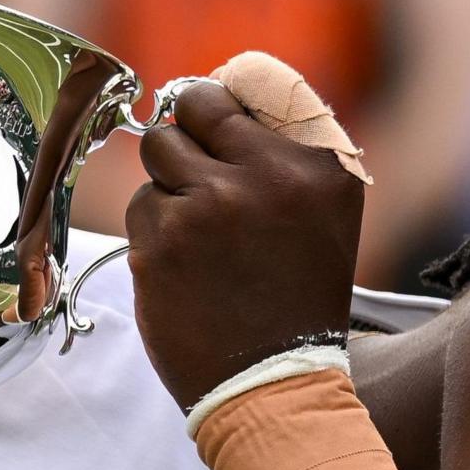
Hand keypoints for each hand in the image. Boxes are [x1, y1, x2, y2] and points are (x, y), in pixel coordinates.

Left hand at [127, 79, 368, 411]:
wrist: (275, 383)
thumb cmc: (298, 298)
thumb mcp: (327, 215)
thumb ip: (288, 152)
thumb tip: (221, 93)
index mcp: (316, 166)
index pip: (243, 86)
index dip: (219, 109)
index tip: (218, 132)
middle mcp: (266, 176)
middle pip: (191, 109)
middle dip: (188, 139)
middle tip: (201, 181)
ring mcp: (208, 207)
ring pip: (158, 157)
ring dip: (171, 189)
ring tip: (203, 238)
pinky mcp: (161, 242)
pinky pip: (142, 207)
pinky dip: (157, 234)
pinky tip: (187, 269)